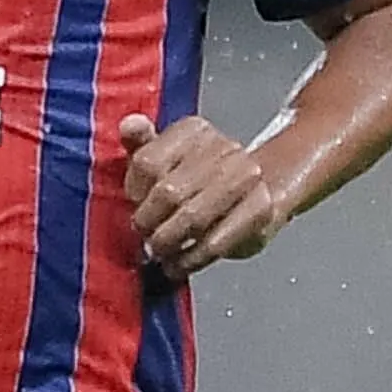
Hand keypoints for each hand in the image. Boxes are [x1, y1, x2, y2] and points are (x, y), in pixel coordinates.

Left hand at [117, 113, 286, 281]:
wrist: (258, 191)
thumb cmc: (200, 179)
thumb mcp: (166, 158)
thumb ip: (142, 146)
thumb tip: (130, 125)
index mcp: (194, 132)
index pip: (148, 162)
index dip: (134, 191)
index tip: (135, 204)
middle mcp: (223, 149)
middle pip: (169, 193)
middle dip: (149, 223)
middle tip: (145, 237)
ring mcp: (246, 178)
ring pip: (192, 218)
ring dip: (168, 243)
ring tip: (160, 254)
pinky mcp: (261, 209)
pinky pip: (216, 242)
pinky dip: (190, 259)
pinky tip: (179, 265)